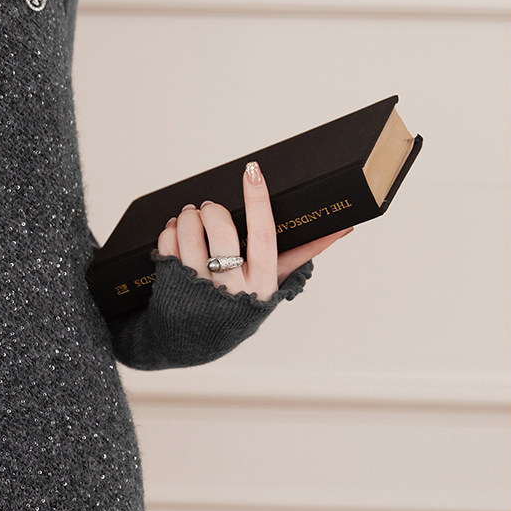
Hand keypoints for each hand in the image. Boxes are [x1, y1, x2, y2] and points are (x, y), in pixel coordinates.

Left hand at [155, 159, 351, 301]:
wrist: (196, 339)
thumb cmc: (241, 304)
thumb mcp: (274, 283)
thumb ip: (304, 254)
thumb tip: (343, 228)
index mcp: (262, 281)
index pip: (263, 233)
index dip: (258, 200)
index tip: (253, 171)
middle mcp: (231, 287)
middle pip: (221, 229)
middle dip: (212, 208)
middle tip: (209, 207)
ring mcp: (198, 287)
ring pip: (190, 233)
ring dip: (188, 215)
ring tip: (190, 215)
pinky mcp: (171, 285)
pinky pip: (167, 244)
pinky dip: (170, 230)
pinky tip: (176, 231)